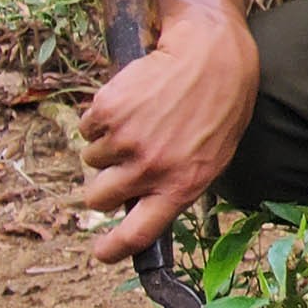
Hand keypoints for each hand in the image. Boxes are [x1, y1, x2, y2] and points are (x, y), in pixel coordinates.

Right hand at [79, 8, 258, 262]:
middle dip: (102, 185)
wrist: (211, 52)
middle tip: (121, 163)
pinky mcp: (108, 111)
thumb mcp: (211, 155)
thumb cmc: (219, 104)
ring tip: (142, 117)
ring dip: (108, 142)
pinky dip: (102, 115)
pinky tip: (133, 98)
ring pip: (92, 158)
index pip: (139, 233)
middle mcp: (151, 169)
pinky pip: (88, 125)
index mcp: (182, 186)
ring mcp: (126, 141)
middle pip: (99, 198)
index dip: (114, 248)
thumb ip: (177, 182)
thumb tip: (141, 204)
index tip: (99, 254)